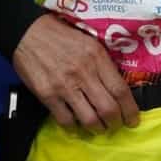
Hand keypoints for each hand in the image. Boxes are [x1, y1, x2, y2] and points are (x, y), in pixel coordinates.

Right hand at [12, 13, 139, 132]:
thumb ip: (102, 63)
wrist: (27, 32)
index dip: (130, 110)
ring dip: (97, 129)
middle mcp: (83, 72)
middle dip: (115, 123)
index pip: (120, 90)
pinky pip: (65, 120)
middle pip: (108, 109)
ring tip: (98, 128)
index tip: (133, 120)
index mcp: (97, 57)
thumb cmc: (60, 35)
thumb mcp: (89, 41)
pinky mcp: (47, 95)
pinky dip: (74, 128)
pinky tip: (76, 125)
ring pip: (89, 119)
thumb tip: (117, 88)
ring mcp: (64, 86)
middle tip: (115, 125)